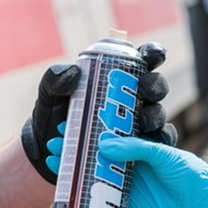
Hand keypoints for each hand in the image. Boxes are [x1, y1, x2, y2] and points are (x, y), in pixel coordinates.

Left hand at [27, 42, 176, 183]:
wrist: (48, 154)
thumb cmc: (52, 117)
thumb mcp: (49, 96)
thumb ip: (55, 80)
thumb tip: (73, 72)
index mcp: (117, 77)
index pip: (142, 59)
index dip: (153, 53)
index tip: (152, 56)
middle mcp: (133, 98)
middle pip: (155, 86)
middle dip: (155, 85)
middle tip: (145, 90)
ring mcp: (138, 123)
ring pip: (158, 115)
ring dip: (154, 116)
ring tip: (143, 123)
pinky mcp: (141, 149)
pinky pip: (155, 147)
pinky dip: (153, 147)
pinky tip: (142, 147)